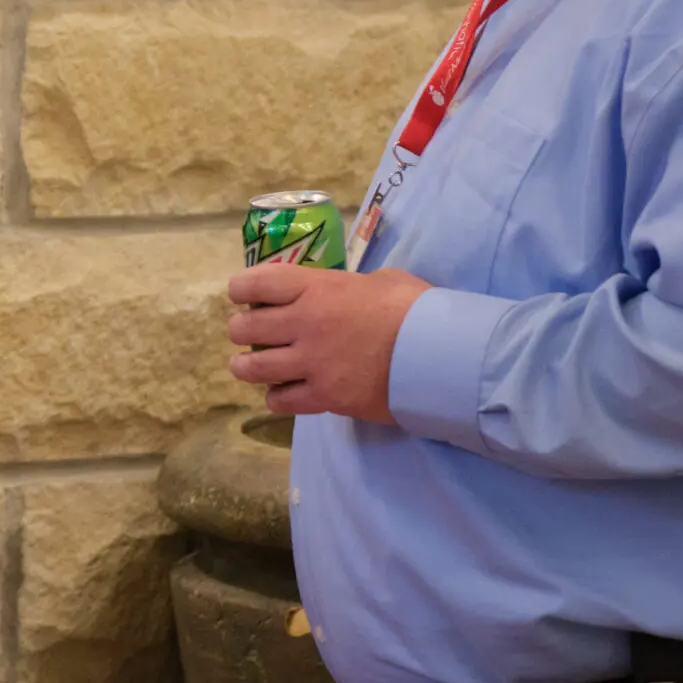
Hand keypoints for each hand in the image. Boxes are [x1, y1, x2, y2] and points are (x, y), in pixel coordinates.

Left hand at [225, 265, 432, 423]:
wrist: (441, 355)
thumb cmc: (417, 310)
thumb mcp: (382, 280)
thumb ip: (350, 286)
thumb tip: (346, 292)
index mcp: (316, 288)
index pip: (255, 284)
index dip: (241, 289)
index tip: (241, 294)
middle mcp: (304, 324)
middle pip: (245, 328)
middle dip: (241, 330)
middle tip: (247, 333)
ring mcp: (312, 363)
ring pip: (254, 368)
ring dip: (246, 366)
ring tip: (247, 366)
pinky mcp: (325, 397)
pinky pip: (282, 401)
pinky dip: (276, 398)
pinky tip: (281, 394)